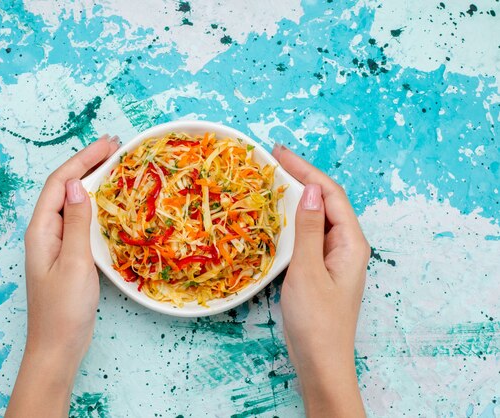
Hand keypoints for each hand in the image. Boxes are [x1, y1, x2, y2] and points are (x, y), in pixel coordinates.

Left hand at [7, 135, 119, 417]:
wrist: (57, 347)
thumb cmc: (63, 310)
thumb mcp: (74, 264)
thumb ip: (76, 224)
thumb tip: (75, 185)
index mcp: (41, 231)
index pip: (59, 183)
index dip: (82, 159)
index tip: (108, 143)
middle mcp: (46, 232)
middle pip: (63, 188)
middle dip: (87, 164)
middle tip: (115, 146)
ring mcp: (56, 244)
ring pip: (73, 203)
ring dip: (91, 181)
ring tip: (115, 166)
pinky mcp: (68, 256)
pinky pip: (80, 220)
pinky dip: (95, 204)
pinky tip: (109, 203)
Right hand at [272, 144, 369, 417]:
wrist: (320, 363)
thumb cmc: (317, 321)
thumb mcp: (307, 271)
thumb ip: (307, 230)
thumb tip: (309, 190)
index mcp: (350, 242)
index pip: (330, 194)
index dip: (306, 169)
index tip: (280, 153)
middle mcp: (345, 245)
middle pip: (325, 201)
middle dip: (301, 177)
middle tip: (273, 158)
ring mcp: (332, 257)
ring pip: (315, 216)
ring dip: (296, 195)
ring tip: (273, 178)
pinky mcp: (319, 268)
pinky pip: (307, 234)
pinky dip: (292, 218)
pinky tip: (277, 214)